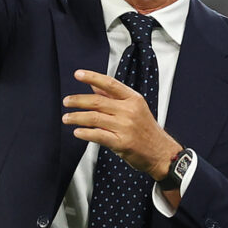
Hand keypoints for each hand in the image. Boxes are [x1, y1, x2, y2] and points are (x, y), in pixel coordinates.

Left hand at [62, 69, 180, 179]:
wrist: (161, 153)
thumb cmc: (146, 130)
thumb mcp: (134, 107)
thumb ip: (113, 96)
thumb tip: (93, 85)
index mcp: (133, 99)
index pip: (110, 83)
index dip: (92, 77)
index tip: (78, 74)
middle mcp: (129, 110)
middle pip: (97, 101)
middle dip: (78, 100)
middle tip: (66, 101)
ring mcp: (126, 127)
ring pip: (94, 118)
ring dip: (76, 117)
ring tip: (66, 118)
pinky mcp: (122, 143)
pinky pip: (98, 135)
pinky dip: (85, 133)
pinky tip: (77, 132)